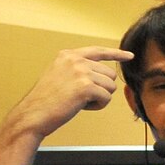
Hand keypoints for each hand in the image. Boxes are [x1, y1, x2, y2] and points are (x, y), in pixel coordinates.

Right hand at [5, 46, 130, 139]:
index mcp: (68, 55)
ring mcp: (80, 71)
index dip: (116, 54)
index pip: (98, 51)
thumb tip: (103, 74)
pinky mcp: (86, 86)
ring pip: (110, 86)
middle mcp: (75, 60)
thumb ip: (78, 69)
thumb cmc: (47, 100)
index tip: (130, 55)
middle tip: (78, 96)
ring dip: (99, 98)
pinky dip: (97, 106)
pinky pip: (106, 98)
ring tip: (77, 101)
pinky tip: (80, 106)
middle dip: (101, 88)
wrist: (34, 114)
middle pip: (110, 74)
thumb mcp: (60, 75)